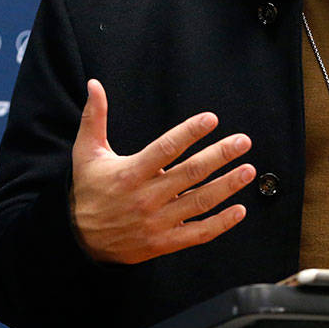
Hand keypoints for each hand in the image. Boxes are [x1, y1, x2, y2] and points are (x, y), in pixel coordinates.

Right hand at [70, 79, 255, 264]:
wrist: (80, 239)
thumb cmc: (88, 191)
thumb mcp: (86, 152)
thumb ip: (94, 118)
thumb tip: (94, 85)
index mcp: (130, 173)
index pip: (165, 148)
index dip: (190, 132)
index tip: (211, 120)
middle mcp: (146, 197)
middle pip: (190, 173)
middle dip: (220, 155)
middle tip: (242, 142)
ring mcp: (157, 222)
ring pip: (199, 202)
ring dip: (227, 186)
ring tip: (248, 170)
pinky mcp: (164, 242)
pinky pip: (198, 233)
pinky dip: (221, 224)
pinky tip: (239, 210)